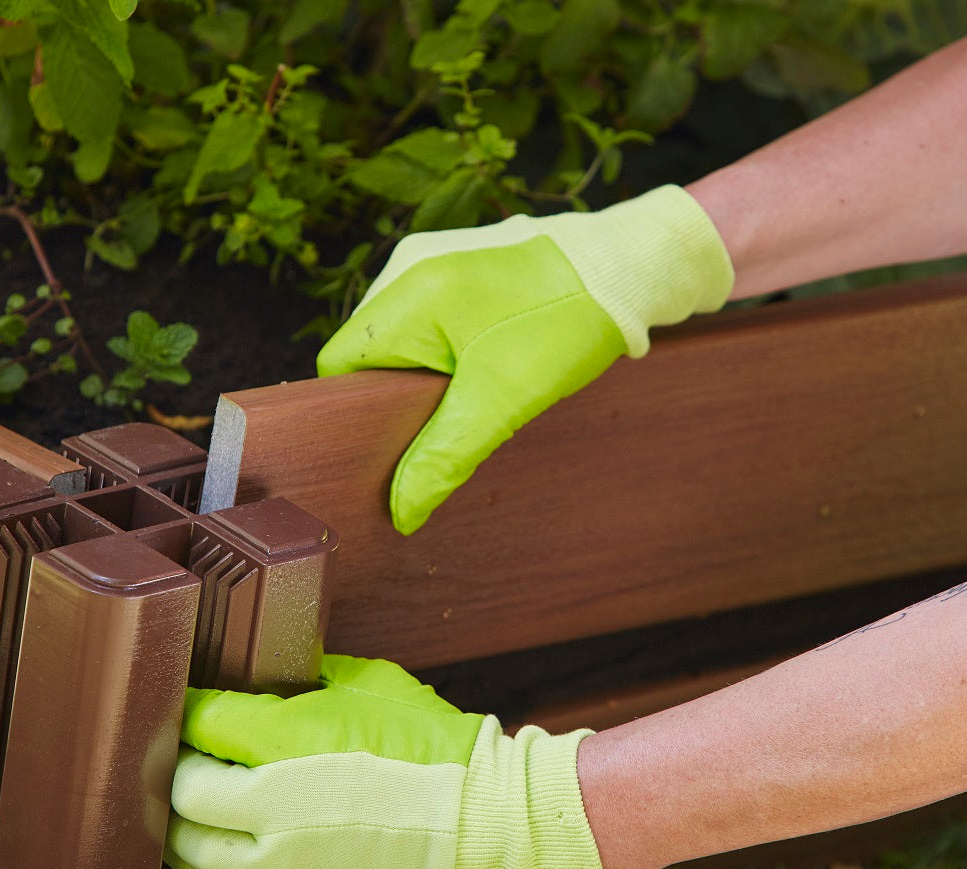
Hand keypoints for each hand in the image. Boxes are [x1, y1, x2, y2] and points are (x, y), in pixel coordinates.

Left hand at [165, 655, 608, 868]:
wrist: (485, 825)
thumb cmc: (435, 747)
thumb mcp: (369, 685)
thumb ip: (308, 680)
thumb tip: (270, 678)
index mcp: (287, 743)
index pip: (200, 722)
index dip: (187, 711)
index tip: (189, 706)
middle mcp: (271, 807)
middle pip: (182, 791)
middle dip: (174, 770)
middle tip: (180, 756)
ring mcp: (282, 865)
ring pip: (192, 852)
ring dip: (180, 826)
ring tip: (184, 807)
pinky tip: (213, 852)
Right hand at [317, 185, 733, 533]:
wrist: (627, 266)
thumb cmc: (566, 323)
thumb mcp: (501, 400)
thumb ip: (443, 457)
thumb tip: (401, 511)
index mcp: (406, 293)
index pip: (339, 367)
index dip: (356, 414)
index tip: (389, 446)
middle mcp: (408, 266)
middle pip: (367, 354)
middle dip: (395, 398)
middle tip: (439, 427)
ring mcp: (433, 259)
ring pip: (400, 338)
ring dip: (424, 375)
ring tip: (468, 396)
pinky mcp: (459, 263)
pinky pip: (428, 318)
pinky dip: (444, 350)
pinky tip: (481, 366)